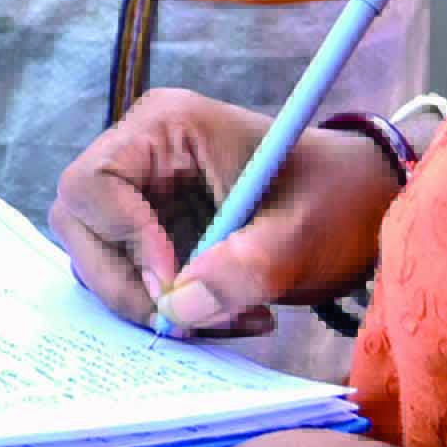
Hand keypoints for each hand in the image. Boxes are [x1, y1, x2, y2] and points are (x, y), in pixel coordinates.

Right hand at [49, 86, 402, 337]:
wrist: (365, 205)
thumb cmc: (338, 199)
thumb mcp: (302, 234)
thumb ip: (244, 268)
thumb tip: (177, 309)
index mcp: (166, 127)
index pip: (93, 184)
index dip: (122, 237)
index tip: (173, 280)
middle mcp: (140, 154)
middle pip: (81, 225)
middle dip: (128, 282)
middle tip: (185, 319)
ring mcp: (141, 193)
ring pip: (100, 258)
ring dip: (151, 301)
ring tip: (225, 315)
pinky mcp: (152, 231)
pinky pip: (130, 277)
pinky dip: (168, 307)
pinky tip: (224, 312)